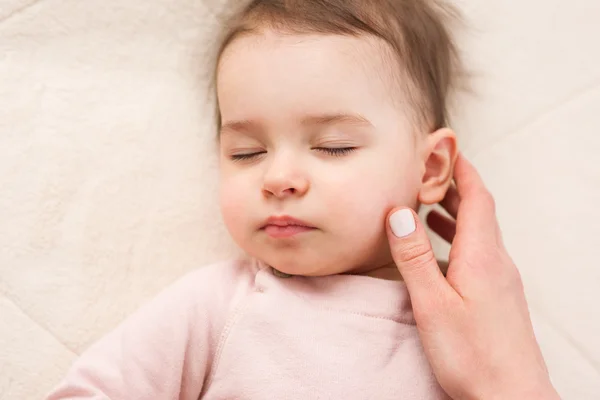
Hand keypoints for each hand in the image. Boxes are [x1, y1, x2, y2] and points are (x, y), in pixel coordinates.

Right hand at [386, 154, 559, 399]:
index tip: (448, 149)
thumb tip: (399, 214)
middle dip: (456, 186)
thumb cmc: (473, 355)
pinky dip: (458, 239)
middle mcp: (496, 262)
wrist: (511, 396)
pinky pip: (478, 253)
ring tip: (429, 206)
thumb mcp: (433, 304)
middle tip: (430, 172)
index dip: (463, 170)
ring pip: (478, 233)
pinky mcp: (497, 296)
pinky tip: (440, 252)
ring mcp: (500, 279)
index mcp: (482, 256)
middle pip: (479, 211)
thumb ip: (414, 258)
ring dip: (455, 213)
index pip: (478, 197)